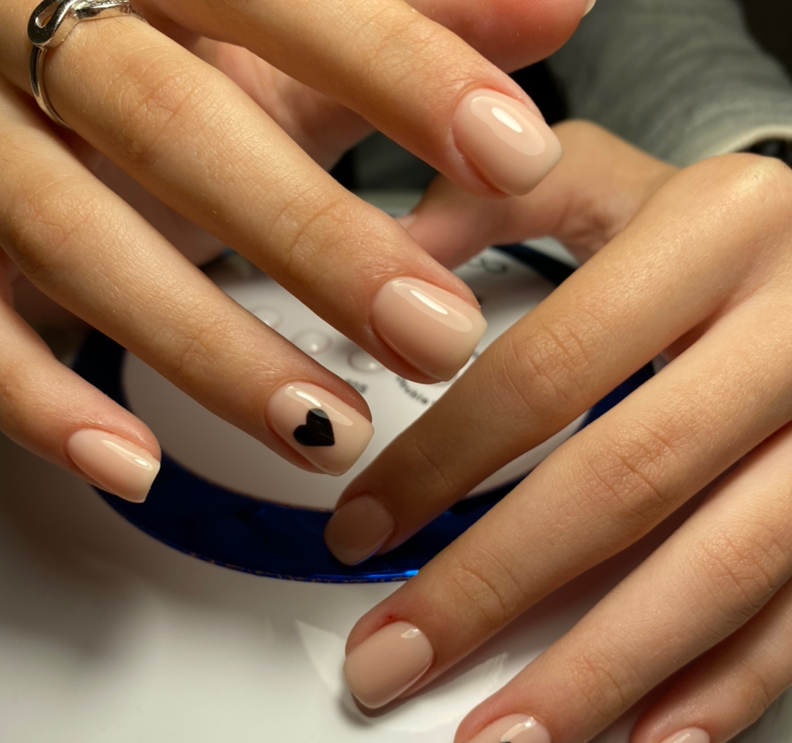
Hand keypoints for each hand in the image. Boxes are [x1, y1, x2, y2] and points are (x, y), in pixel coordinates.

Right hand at [0, 0, 586, 501]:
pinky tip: (136, 465)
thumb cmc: (152, 46)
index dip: (402, 70)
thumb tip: (558, 7)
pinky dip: (46, 402)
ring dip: (214, 353)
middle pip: (176, 124)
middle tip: (438, 337)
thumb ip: (405, 21)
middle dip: (318, 241)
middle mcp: (39, 34)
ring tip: (330, 433)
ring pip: (79, 239)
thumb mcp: (274, 28)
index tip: (515, 153)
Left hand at [328, 121, 791, 742]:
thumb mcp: (607, 177)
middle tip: (396, 661)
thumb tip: (385, 276)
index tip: (361, 532)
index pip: (550, 365)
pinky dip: (723, 689)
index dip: (444, 461)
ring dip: (598, 674)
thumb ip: (488, 206)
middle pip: (629, 480)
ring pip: (721, 568)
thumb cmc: (712, 225)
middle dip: (497, 589)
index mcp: (718, 229)